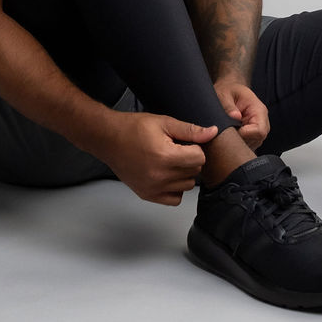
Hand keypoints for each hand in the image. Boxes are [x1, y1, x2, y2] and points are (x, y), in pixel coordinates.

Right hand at [96, 112, 217, 205]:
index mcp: (165, 156)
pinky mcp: (147, 195)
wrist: (108, 139)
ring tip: (170, 161)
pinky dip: (175, 189)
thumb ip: (191, 130)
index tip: (184, 142)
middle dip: (190, 159)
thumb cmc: (134, 128)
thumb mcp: (164, 123)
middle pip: (194, 172)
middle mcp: (160, 176)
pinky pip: (174, 199)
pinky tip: (167, 174)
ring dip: (184, 174)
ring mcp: (153, 188)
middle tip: (175, 149)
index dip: (195, 147)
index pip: (200, 158)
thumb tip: (213, 132)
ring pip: (187, 186)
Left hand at [213, 79, 269, 150]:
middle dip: (240, 140)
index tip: (230, 131)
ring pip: (252, 144)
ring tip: (226, 133)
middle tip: (225, 134)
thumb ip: (228, 105)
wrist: (229, 90)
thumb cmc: (228, 91)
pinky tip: (229, 136)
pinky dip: (237, 144)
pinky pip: (247, 145)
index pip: (259, 131)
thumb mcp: (225, 94)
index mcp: (259, 110)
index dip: (245, 134)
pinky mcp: (252, 136)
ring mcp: (257, 130)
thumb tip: (235, 117)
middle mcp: (262, 122)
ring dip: (238, 142)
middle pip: (257, 140)